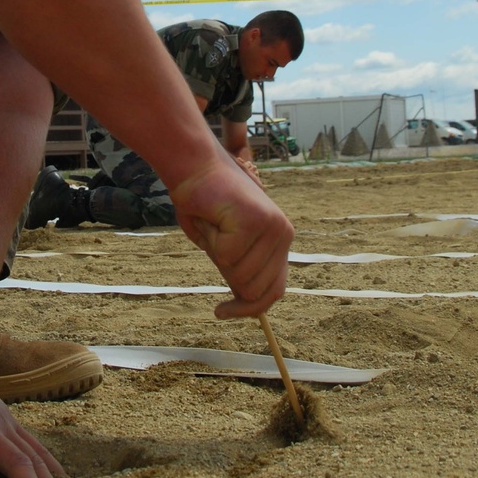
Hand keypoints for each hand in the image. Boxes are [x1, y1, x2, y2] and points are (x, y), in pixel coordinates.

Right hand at [170, 155, 292, 316]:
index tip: (222, 312)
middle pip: (253, 289)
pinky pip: (226, 256)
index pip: (274, 291)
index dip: (248, 309)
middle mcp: (283, 234)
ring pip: (238, 274)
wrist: (194, 166)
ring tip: (215, 222)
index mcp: (280, 240)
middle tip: (214, 236)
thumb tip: (246, 301)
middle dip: (224, 272)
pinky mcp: (256, 221)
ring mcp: (273, 227)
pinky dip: (210, 240)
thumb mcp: (224, 244)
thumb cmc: (203, 203)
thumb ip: (240, 269)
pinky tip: (212, 216)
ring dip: (215, 252)